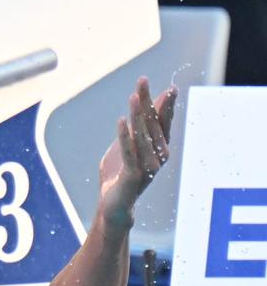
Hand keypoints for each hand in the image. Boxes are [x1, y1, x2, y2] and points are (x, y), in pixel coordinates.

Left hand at [98, 76, 177, 228]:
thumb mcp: (129, 147)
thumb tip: (144, 106)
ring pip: (142, 136)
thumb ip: (137, 128)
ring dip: (138, 115)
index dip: (166, 104)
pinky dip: (124, 136)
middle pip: (153, 124)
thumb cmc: (121, 174)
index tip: (170, 86)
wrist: (115, 205)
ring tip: (133, 96)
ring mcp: (148, 166)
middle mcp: (159, 156)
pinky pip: (128, 152)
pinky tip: (121, 121)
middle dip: (148, 101)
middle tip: (143, 80)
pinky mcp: (133, 175)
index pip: (164, 122)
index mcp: (160, 148)